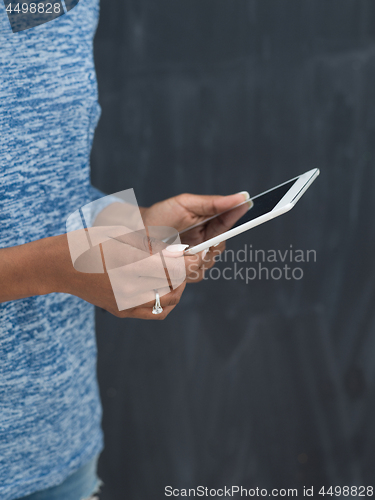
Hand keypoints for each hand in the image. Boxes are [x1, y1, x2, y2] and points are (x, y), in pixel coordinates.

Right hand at [0, 234, 185, 319]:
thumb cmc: (90, 242)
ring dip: (178, 287)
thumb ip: (153, 244)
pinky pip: (156, 313)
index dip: (186, 260)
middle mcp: (129, 288)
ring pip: (169, 302)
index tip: (188, 252)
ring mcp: (126, 304)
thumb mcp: (122, 234)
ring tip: (173, 273)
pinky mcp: (122, 312)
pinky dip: (167, 302)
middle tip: (183, 260)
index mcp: (129, 264)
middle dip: (184, 272)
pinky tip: (165, 288)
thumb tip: (179, 252)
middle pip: (174, 285)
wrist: (60, 265)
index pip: (174, 268)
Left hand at [141, 191, 250, 281]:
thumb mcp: (185, 204)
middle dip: (210, 245)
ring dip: (194, 258)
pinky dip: (185, 268)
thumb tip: (242, 197)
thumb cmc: (159, 216)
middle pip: (219, 247)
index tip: (246, 207)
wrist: (134, 233)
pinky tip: (173, 260)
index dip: (235, 217)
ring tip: (177, 251)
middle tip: (201, 244)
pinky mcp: (184, 272)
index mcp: (207, 223)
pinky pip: (195, 274)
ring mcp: (194, 258)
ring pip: (207, 263)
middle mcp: (204, 242)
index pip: (228, 223)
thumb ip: (213, 203)